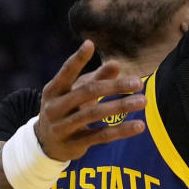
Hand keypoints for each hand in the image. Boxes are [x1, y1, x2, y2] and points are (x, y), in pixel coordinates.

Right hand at [35, 40, 145, 162]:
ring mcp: (62, 127)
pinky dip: (121, 130)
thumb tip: (117, 64)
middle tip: (138, 82)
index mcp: (53, 90)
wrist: (46, 144)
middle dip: (114, 86)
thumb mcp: (76, 92)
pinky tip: (139, 125)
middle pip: (86, 92)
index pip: (66, 72)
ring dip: (120, 106)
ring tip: (143, 101)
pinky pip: (100, 136)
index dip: (77, 59)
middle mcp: (54, 108)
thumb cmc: (65, 110)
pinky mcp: (74, 145)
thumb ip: (96, 78)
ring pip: (93, 114)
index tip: (90, 44)